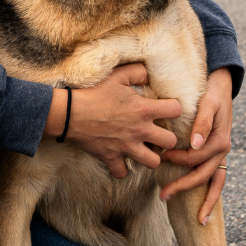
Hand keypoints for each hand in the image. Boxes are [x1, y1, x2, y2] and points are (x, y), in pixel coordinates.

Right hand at [45, 64, 180, 179]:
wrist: (70, 113)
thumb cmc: (94, 92)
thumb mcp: (117, 75)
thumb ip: (137, 72)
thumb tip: (149, 75)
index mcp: (143, 109)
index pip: (175, 110)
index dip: (174, 108)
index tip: (167, 108)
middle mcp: (139, 130)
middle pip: (170, 142)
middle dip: (167, 138)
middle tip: (158, 133)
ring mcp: (127, 147)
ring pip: (154, 162)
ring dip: (151, 157)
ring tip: (145, 149)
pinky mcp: (112, 158)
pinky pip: (123, 172)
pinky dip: (122, 168)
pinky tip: (121, 159)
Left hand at [159, 66, 232, 223]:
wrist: (221, 86)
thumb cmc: (211, 93)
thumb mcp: (207, 103)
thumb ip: (202, 122)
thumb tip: (194, 144)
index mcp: (220, 140)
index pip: (194, 157)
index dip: (177, 159)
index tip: (159, 157)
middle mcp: (223, 150)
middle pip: (202, 175)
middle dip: (183, 187)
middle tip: (163, 196)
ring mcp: (222, 155)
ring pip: (214, 183)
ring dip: (204, 201)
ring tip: (197, 220)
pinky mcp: (218, 155)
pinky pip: (217, 180)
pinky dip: (213, 196)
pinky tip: (204, 214)